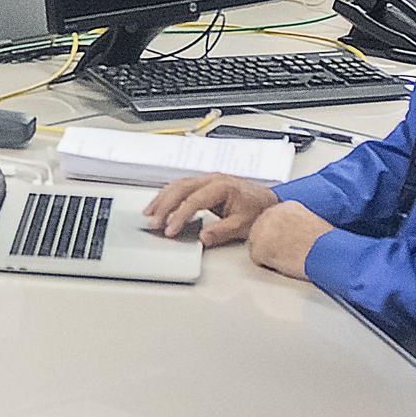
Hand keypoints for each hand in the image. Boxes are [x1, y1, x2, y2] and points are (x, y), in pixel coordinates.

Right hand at [143, 173, 277, 246]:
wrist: (266, 202)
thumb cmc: (256, 211)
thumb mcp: (242, 225)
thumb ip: (221, 231)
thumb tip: (202, 237)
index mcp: (222, 186)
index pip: (194, 200)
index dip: (179, 216)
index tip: (169, 230)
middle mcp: (213, 179)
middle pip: (181, 188)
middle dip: (164, 206)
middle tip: (153, 223)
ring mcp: (208, 180)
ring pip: (179, 185)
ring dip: (162, 199)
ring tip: (149, 213)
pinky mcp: (205, 184)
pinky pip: (182, 186)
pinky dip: (168, 195)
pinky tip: (160, 205)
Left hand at [247, 201, 331, 280]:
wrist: (326, 251)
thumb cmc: (324, 242)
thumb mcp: (308, 221)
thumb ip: (292, 222)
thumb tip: (285, 232)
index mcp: (285, 206)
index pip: (270, 220)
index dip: (277, 234)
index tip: (286, 240)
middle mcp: (271, 213)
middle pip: (259, 230)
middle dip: (269, 242)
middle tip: (286, 251)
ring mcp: (263, 229)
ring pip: (256, 244)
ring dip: (268, 252)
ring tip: (288, 256)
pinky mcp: (260, 247)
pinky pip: (257, 258)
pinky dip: (268, 264)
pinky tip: (284, 262)